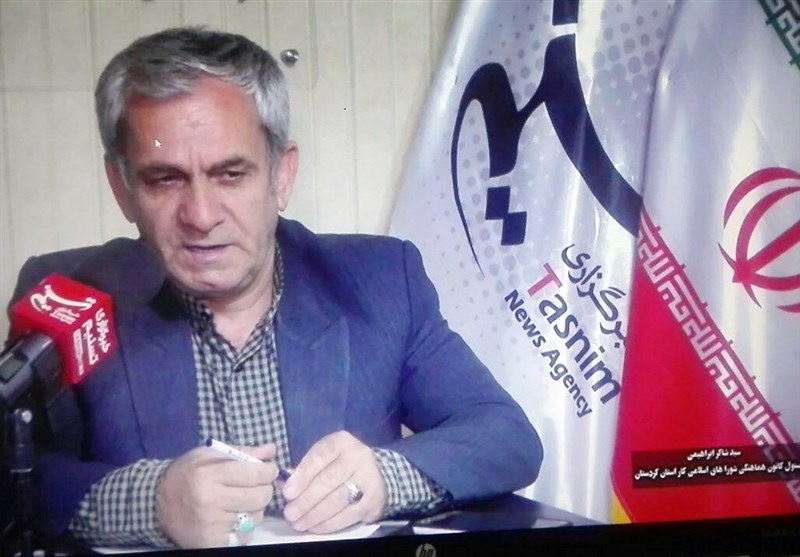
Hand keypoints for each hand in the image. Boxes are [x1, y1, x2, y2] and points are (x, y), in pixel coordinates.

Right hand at [156, 443, 277, 547]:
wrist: (157, 502)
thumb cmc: (187, 473)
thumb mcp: (210, 454)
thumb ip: (243, 452)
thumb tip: (271, 449)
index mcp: (209, 474)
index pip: (255, 475)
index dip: (268, 471)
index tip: (268, 470)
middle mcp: (210, 500)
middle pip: (260, 497)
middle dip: (265, 489)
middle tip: (257, 486)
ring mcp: (211, 524)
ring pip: (255, 516)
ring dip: (255, 508)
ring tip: (241, 501)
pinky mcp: (212, 542)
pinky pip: (245, 535)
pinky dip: (245, 526)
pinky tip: (233, 516)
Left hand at [282, 430, 386, 533]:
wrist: (377, 474)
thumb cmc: (340, 465)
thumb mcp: (324, 458)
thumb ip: (304, 469)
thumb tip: (283, 484)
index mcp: (341, 442)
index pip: (319, 457)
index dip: (302, 476)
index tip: (288, 493)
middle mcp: (357, 457)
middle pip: (328, 480)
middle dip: (306, 500)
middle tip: (290, 513)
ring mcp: (368, 478)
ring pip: (337, 500)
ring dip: (314, 515)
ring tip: (298, 523)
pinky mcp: (373, 500)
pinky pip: (348, 515)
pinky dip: (329, 524)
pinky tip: (315, 527)